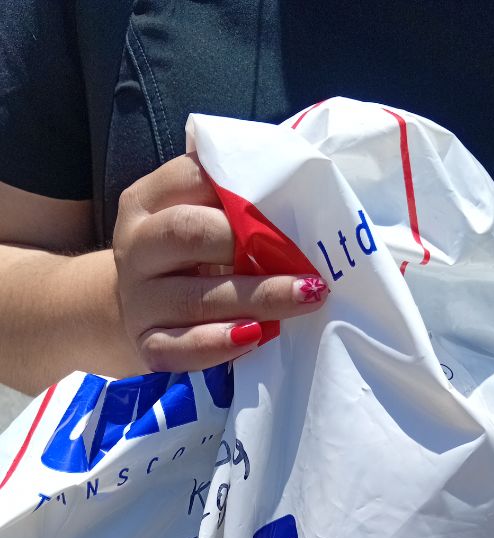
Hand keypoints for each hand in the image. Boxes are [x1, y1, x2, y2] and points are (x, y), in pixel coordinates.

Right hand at [112, 154, 327, 372]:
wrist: (135, 313)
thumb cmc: (185, 259)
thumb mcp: (197, 219)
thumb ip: (230, 201)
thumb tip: (292, 183)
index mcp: (146, 202)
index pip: (191, 179)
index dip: (242, 190)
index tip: (292, 202)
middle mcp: (135, 247)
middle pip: (187, 232)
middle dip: (248, 242)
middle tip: (302, 253)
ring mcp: (138, 300)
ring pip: (192, 298)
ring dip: (255, 298)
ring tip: (305, 297)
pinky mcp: (145, 346)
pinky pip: (179, 348)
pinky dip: (218, 344)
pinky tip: (254, 337)